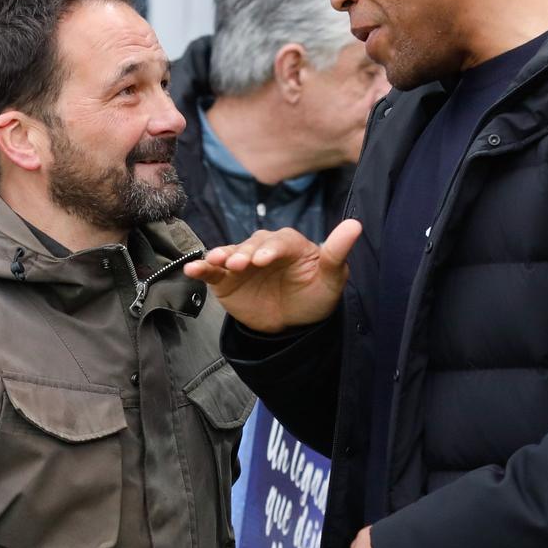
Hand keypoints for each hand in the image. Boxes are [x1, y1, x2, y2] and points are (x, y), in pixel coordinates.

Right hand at [183, 220, 361, 334]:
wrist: (293, 324)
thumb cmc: (315, 295)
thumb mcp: (331, 278)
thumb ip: (337, 252)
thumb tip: (356, 224)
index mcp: (289, 244)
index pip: (278, 242)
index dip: (270, 249)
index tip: (263, 260)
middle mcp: (262, 248)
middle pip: (250, 245)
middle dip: (245, 253)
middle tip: (241, 264)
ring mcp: (242, 262)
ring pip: (229, 254)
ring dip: (221, 256)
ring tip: (215, 262)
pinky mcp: (226, 279)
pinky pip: (212, 272)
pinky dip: (201, 269)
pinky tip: (192, 270)